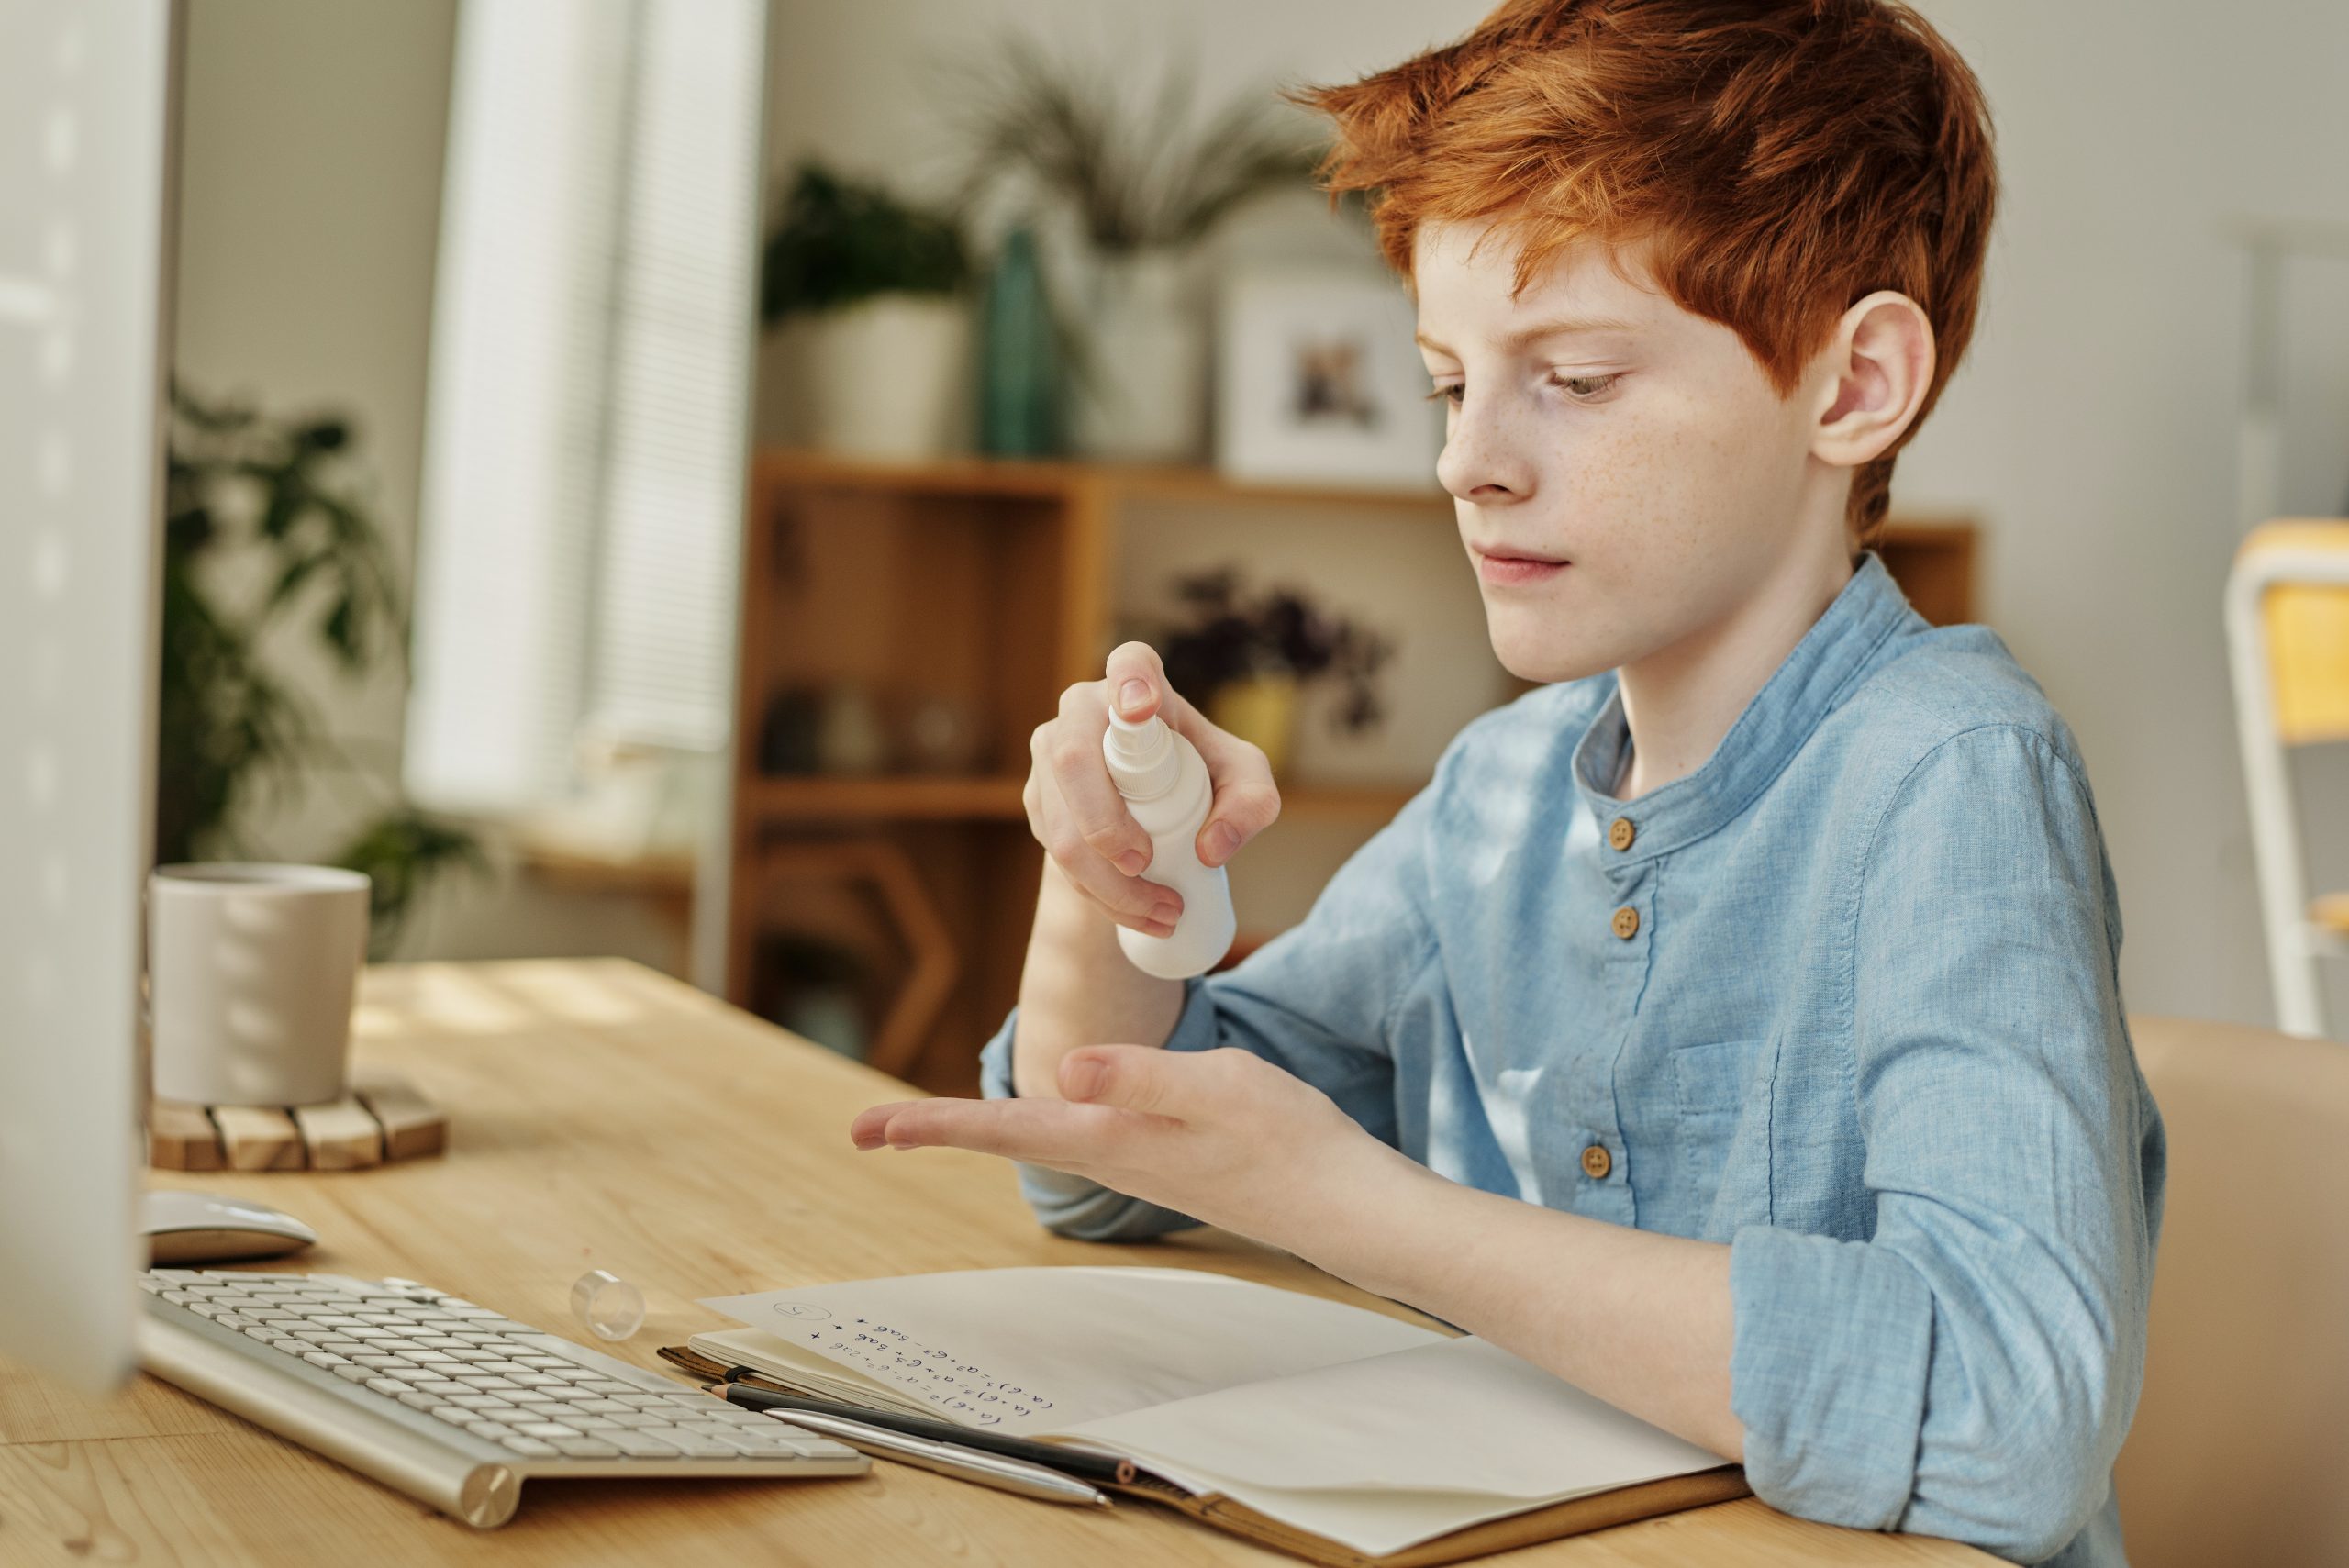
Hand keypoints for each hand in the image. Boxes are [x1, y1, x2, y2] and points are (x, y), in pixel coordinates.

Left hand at [848, 1045, 1408, 1251]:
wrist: (1344, 1204)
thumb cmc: (1290, 1142)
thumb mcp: (1217, 1088)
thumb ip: (1140, 1076)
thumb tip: (1064, 1068)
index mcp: (1112, 1137)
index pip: (1005, 1126)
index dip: (933, 1123)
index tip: (869, 1129)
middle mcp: (1112, 1155)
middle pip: (1007, 1138)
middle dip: (937, 1130)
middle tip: (866, 1130)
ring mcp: (1137, 1160)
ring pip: (1039, 1139)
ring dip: (980, 1129)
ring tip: (922, 1124)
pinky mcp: (1163, 1156)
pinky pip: (1079, 1136)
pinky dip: (1036, 1125)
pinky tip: (1039, 1114)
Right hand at [1024, 641, 1280, 938]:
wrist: (1153, 805)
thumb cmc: (1203, 774)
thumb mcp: (1244, 784)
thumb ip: (1252, 803)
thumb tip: (1211, 848)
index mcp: (1137, 683)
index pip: (1129, 664)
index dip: (1131, 681)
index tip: (1143, 708)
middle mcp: (1082, 710)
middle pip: (1074, 762)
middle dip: (1107, 827)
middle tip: (1148, 868)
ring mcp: (1050, 753)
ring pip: (1060, 823)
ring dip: (1107, 882)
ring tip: (1162, 914)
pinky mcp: (1037, 799)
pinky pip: (1055, 851)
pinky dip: (1096, 893)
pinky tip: (1135, 914)